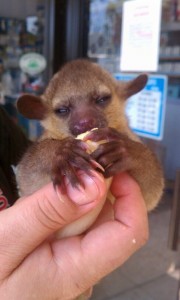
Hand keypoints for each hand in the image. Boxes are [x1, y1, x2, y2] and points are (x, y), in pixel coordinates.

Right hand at [0, 172, 147, 299]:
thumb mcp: (9, 237)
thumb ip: (51, 211)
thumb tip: (95, 184)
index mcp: (76, 270)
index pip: (129, 233)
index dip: (131, 196)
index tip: (111, 168)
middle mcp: (83, 270)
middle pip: (112, 221)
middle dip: (97, 190)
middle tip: (70, 169)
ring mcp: (73, 264)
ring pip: (93, 221)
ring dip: (78, 198)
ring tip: (46, 195)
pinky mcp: (62, 257)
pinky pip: (76, 226)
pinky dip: (66, 208)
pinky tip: (42, 209)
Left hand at [85, 127, 142, 176]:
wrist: (148, 163)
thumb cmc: (130, 154)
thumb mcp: (122, 143)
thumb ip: (110, 142)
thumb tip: (91, 143)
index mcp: (119, 137)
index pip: (106, 131)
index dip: (95, 134)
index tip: (85, 139)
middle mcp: (122, 142)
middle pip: (102, 148)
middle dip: (92, 157)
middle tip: (87, 164)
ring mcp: (125, 152)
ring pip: (105, 159)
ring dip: (97, 167)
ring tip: (94, 171)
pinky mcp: (128, 162)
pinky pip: (112, 168)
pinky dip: (106, 173)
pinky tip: (104, 176)